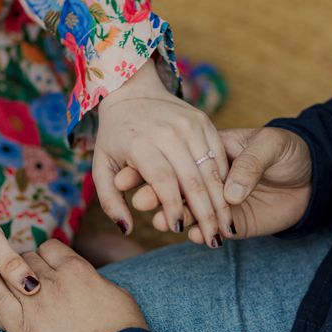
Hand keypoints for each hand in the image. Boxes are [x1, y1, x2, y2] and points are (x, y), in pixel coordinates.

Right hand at [0, 182, 40, 326]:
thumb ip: (11, 264)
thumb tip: (34, 287)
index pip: (10, 319)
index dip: (29, 304)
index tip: (39, 281)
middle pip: (4, 315)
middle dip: (21, 298)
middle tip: (30, 269)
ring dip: (11, 292)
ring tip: (16, 266)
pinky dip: (0, 288)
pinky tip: (4, 269)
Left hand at [0, 240, 148, 331]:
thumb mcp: (118, 294)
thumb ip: (94, 280)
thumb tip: (85, 279)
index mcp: (77, 270)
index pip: (49, 247)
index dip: (48, 256)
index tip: (48, 266)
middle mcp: (52, 283)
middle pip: (27, 260)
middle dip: (29, 266)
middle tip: (30, 279)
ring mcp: (34, 308)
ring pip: (8, 277)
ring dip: (9, 278)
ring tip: (11, 285)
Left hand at [94, 59, 232, 248]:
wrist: (132, 91)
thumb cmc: (114, 136)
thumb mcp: (101, 165)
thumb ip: (109, 200)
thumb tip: (127, 229)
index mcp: (141, 143)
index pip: (163, 181)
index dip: (173, 207)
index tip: (180, 230)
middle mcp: (168, 133)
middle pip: (193, 179)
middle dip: (207, 215)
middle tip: (215, 240)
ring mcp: (189, 125)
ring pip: (211, 170)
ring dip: (223, 203)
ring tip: (228, 229)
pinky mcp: (204, 121)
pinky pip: (219, 156)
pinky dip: (226, 181)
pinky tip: (230, 204)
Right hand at [116, 127, 312, 243]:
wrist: (317, 175)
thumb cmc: (292, 150)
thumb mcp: (271, 146)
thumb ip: (250, 165)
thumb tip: (229, 194)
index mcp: (214, 151)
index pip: (180, 159)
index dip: (155, 166)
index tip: (132, 174)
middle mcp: (212, 178)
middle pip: (180, 187)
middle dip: (157, 194)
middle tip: (141, 201)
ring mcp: (222, 202)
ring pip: (192, 211)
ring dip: (175, 217)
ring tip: (161, 222)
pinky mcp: (237, 223)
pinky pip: (214, 230)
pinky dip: (202, 234)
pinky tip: (193, 236)